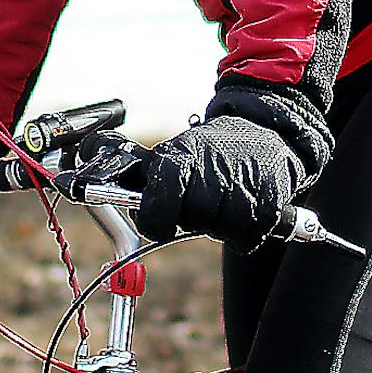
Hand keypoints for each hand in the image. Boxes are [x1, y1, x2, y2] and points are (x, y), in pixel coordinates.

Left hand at [136, 114, 307, 246]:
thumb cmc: (210, 150)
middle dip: (193, 216)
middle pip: (193, 220)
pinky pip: (246, 239)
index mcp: (182, 158)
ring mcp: (244, 189)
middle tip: (200, 200)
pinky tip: (243, 208)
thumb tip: (102, 191)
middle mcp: (213, 171)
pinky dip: (243, 232)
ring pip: (220, 231)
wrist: (264, 133)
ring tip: (223, 201)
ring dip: (220, 224)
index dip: (155, 218)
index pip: (158, 204)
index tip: (158, 218)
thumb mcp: (174, 151)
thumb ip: (140, 173)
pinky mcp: (269, 206)